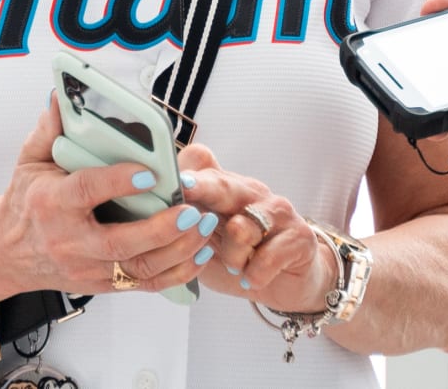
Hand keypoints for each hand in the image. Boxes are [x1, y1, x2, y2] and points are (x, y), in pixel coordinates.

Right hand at [0, 103, 216, 296]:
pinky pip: (144, 285)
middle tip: (192, 211)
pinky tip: (198, 253)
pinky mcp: (103, 284)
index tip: (149, 173)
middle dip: (160, 229)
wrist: (8, 253)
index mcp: (52, 204)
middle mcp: (70, 241)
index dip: (117, 183)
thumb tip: (61, 97)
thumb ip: (49, 130)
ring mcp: (87, 269)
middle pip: (118, 243)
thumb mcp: (30, 161)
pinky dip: (176, 273)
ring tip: (205, 227)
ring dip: (177, 250)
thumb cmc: (25, 202)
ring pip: (137, 268)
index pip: (86, 192)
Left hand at [176, 145, 337, 313]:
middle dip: (202, 187)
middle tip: (185, 189)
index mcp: (224, 188)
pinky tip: (252, 278)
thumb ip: (183, 227)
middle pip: (223, 185)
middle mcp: (251, 193)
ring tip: (236, 267)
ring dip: (233, 255)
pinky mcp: (299, 237)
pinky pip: (269, 256)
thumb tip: (147, 218)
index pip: (202, 166)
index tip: (167, 177)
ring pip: (243, 228)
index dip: (184, 172)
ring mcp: (278, 212)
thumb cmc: (241, 257)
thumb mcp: (205, 243)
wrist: (288, 281)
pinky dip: (256, 273)